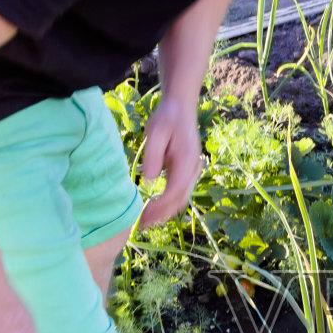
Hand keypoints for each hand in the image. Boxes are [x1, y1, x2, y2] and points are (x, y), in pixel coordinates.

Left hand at [136, 98, 202, 228]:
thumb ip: (153, 156)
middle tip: (140, 225)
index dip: (160, 207)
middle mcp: (193, 169)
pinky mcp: (186, 172)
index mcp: (186, 161)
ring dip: (164, 213)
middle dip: (161, 215)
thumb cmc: (167, 117)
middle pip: (179, 200)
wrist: (180, 107)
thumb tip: (148, 180)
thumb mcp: (156, 132)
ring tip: (144, 222)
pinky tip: (153, 209)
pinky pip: (179, 194)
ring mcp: (192, 172)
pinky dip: (167, 205)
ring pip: (181, 200)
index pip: (175, 190)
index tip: (143, 215)